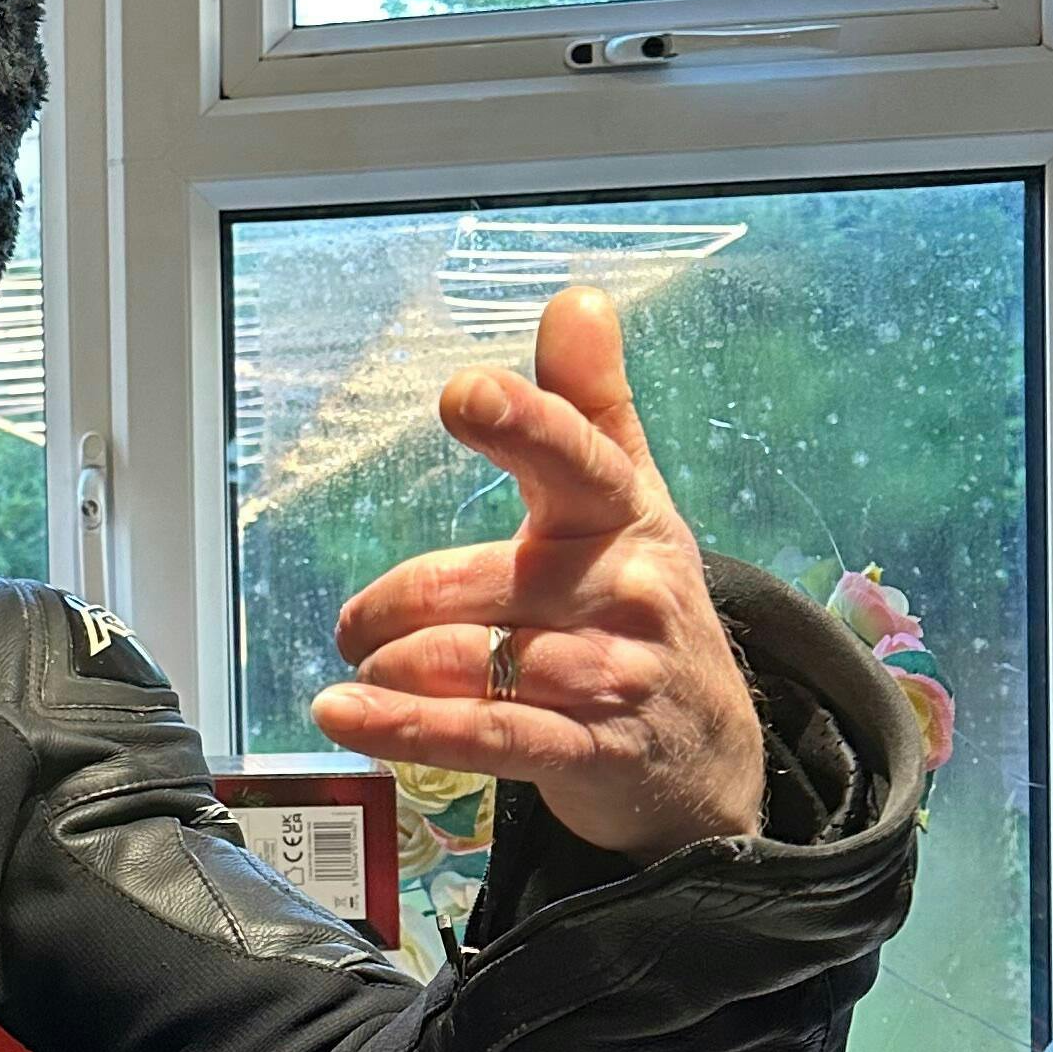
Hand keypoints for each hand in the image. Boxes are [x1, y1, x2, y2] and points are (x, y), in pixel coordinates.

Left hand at [309, 285, 766, 861]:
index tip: (465, 394)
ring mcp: (609, 677)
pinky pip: (485, 735)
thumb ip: (589, 403)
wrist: (709, 753)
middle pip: (481, 582)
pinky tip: (344, 714)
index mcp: (625, 514)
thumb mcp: (630, 499)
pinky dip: (404, 728)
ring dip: (395, 667)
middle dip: (396, 603)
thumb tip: (575, 299)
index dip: (522, 422)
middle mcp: (625, 592)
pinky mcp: (588, 752)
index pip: (574, 456)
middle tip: (357, 621)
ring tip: (362, 667)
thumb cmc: (642, 605)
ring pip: (474, 662)